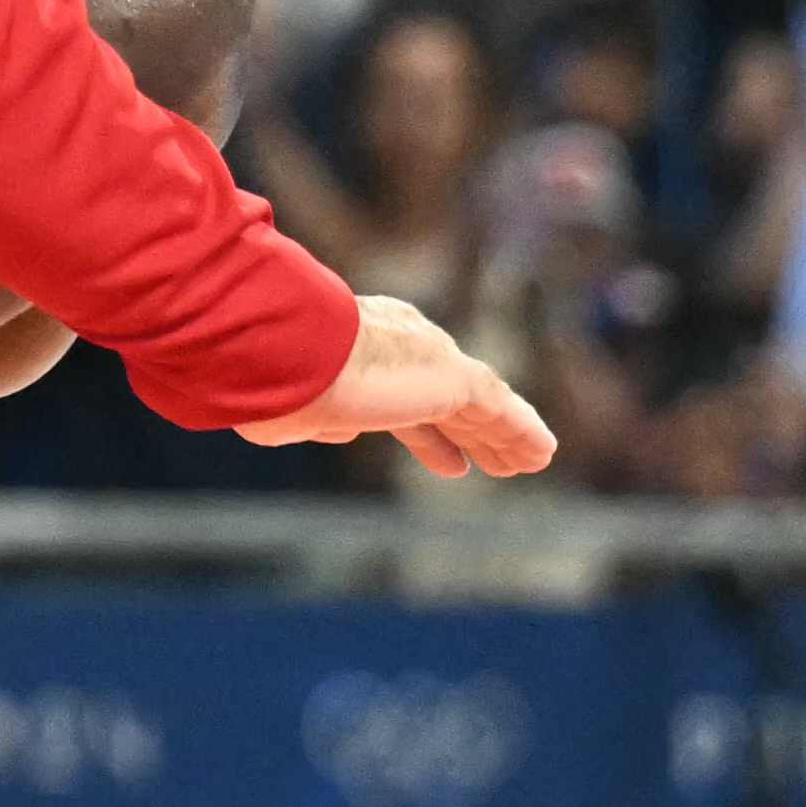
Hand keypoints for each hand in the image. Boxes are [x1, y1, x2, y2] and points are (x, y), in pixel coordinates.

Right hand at [236, 297, 558, 478]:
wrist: (281, 349)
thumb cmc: (263, 373)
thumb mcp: (286, 405)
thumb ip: (314, 415)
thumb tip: (341, 429)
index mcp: (355, 345)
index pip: (397, 393)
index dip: (420, 426)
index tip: (436, 452)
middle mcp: (397, 344)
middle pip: (442, 400)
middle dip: (465, 430)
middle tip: (484, 460)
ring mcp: (427, 360)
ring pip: (477, 406)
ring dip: (500, 436)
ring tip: (526, 462)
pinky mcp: (452, 379)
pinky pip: (499, 410)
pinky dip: (521, 431)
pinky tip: (542, 454)